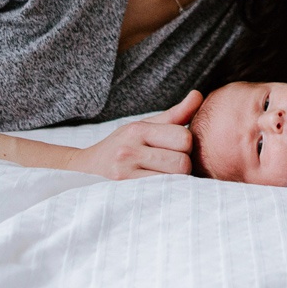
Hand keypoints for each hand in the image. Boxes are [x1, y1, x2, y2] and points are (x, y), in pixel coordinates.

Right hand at [65, 89, 202, 179]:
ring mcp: (125, 174)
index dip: (187, 144)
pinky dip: (167, 190)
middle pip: (182, 162)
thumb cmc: (125, 144)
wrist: (88, 167)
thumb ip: (176, 114)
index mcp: (138, 129)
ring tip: (166, 175)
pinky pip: (161, 193)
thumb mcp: (146, 125)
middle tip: (174, 164)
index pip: (183, 137)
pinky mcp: (125, 192)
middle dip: (184, 164)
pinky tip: (160, 186)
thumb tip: (199, 94)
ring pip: (174, 180)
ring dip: (177, 180)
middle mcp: (129, 150)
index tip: (178, 147)